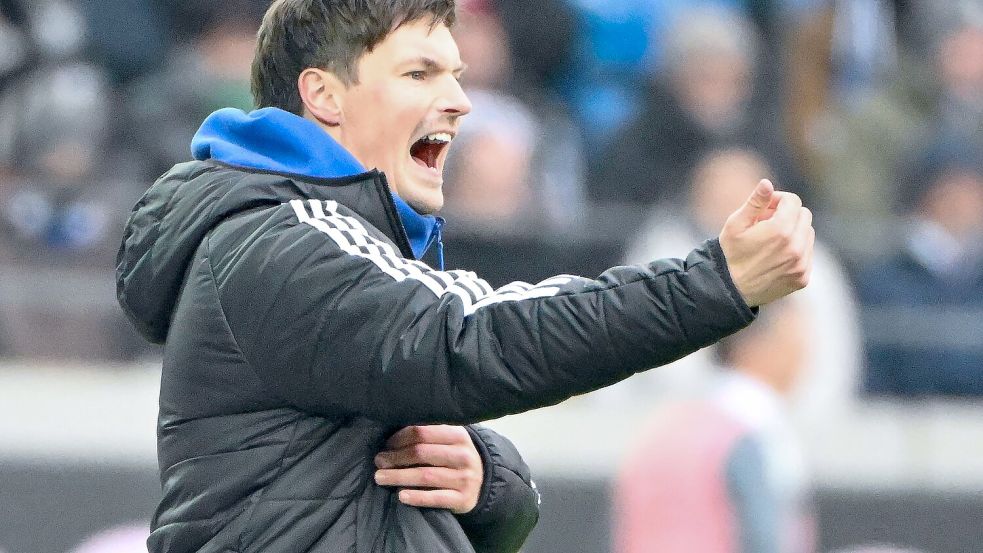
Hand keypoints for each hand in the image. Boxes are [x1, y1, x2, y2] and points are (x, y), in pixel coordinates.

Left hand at [374, 425, 483, 513]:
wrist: (484, 481)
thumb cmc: (456, 457)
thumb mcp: (450, 440)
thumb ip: (429, 433)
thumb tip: (392, 434)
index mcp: (458, 435)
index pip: (423, 433)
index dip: (400, 438)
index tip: (386, 444)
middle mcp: (463, 455)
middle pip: (421, 453)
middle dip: (396, 457)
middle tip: (379, 461)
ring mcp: (464, 478)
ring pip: (425, 475)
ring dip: (398, 477)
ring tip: (380, 478)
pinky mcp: (463, 499)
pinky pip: (436, 497)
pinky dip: (417, 497)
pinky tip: (401, 495)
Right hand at [718, 179, 813, 306]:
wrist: (730, 290)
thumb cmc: (730, 253)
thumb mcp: (736, 224)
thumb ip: (755, 202)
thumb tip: (767, 183)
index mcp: (780, 230)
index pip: (793, 201)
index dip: (778, 200)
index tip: (765, 208)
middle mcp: (796, 247)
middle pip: (804, 215)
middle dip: (788, 214)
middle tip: (767, 223)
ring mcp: (801, 264)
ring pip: (808, 234)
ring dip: (794, 231)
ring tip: (771, 241)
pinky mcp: (803, 277)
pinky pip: (808, 254)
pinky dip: (797, 250)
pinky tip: (776, 256)